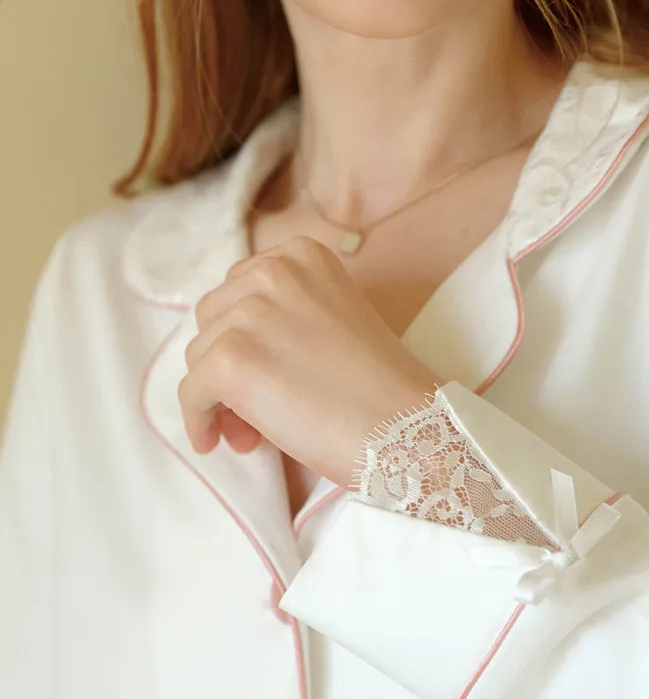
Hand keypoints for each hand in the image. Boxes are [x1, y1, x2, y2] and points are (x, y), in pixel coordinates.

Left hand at [179, 236, 440, 487]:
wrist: (406, 427)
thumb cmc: (379, 387)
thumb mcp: (333, 319)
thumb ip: (286, 315)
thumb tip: (225, 352)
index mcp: (301, 255)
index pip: (239, 290)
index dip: (243, 336)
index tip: (263, 371)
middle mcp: (272, 271)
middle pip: (212, 319)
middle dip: (226, 364)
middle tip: (253, 411)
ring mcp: (249, 313)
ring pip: (198, 356)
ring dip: (218, 397)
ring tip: (250, 433)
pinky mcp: (232, 359)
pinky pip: (191, 393)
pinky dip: (199, 422)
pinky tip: (217, 442)